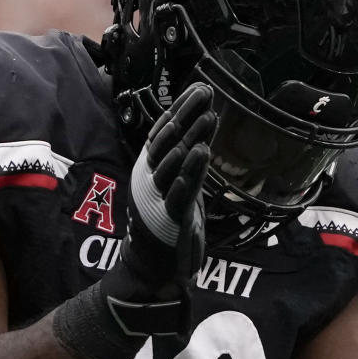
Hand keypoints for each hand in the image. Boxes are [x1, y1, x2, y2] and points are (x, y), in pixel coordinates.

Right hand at [101, 83, 215, 334]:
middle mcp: (149, 179)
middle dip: (187, 115)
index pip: (164, 132)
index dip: (180, 109)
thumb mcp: (175, 186)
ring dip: (191, 138)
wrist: (151, 269)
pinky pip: (178, 192)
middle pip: (167, 141)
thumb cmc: (165, 225)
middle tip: (205, 94)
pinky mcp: (167, 219)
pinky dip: (190, 172)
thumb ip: (184, 161)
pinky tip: (202, 153)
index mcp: (149, 169)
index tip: (199, 89)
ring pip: (173, 163)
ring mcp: (156, 199)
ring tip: (209, 117)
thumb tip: (199, 128)